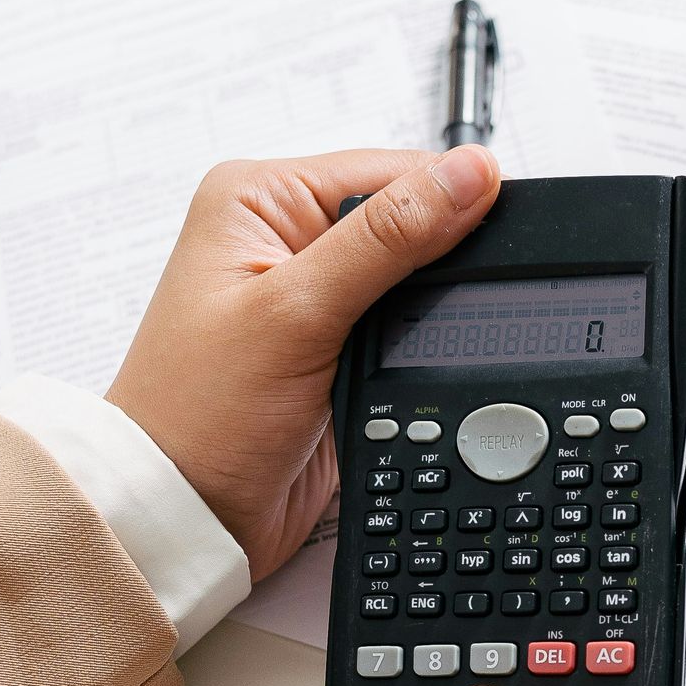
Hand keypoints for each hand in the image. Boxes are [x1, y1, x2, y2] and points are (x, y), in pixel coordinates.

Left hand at [108, 144, 499, 578]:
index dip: (448, 197)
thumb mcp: (297, 311)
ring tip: (412, 345)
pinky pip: (403, 330)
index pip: (387, 170)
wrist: (188, 515)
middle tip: (442, 307)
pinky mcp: (333, 350)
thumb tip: (469, 174)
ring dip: (428, 314)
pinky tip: (413, 368)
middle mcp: (283, 238)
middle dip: (438, 263)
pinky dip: (419, 348)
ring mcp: (311, 298)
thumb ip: (389, 238)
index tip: (498, 227)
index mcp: (259, 199)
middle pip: (405, 222)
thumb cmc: (198, 414)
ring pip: (413, 281)